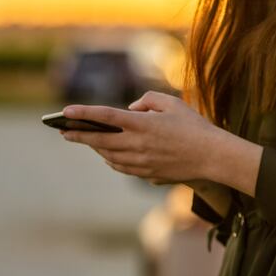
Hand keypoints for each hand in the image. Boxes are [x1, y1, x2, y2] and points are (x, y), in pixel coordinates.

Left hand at [59, 92, 256, 189]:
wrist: (212, 156)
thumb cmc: (194, 126)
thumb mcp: (172, 103)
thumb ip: (147, 100)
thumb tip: (130, 109)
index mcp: (142, 124)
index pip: (105, 117)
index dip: (83, 114)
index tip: (64, 111)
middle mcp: (138, 145)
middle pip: (100, 141)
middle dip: (78, 135)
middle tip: (62, 131)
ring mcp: (141, 162)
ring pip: (108, 156)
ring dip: (94, 148)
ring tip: (84, 140)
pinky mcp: (147, 174)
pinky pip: (121, 167)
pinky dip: (110, 159)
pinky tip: (107, 154)